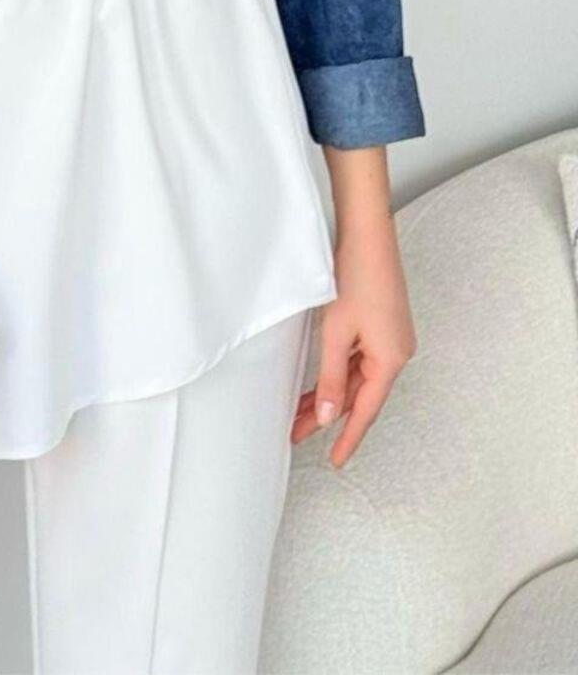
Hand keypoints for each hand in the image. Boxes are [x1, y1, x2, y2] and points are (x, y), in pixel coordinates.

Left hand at [291, 214, 416, 468]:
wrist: (368, 232)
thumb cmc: (355, 276)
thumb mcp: (336, 332)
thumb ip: (332, 377)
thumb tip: (329, 417)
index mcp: (391, 359)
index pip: (366, 411)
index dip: (348, 438)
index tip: (335, 461)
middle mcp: (397, 352)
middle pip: (360, 395)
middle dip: (329, 416)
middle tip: (297, 433)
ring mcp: (390, 338)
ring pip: (357, 377)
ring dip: (331, 393)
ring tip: (299, 412)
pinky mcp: (382, 324)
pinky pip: (360, 359)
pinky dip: (340, 372)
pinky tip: (320, 382)